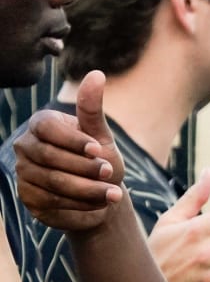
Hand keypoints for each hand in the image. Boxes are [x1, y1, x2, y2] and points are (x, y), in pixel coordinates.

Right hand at [14, 71, 124, 231]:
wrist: (99, 195)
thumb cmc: (99, 159)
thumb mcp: (101, 135)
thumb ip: (93, 109)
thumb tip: (97, 74)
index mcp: (41, 125)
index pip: (47, 127)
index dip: (72, 140)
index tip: (98, 149)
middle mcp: (25, 148)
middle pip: (50, 158)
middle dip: (85, 169)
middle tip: (111, 174)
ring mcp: (23, 175)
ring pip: (53, 184)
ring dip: (88, 191)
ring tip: (114, 194)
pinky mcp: (29, 200)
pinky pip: (53, 205)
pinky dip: (81, 208)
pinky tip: (100, 207)